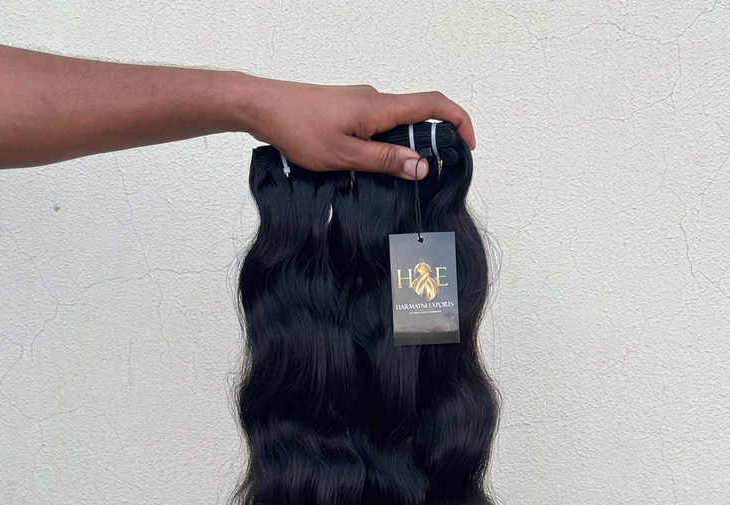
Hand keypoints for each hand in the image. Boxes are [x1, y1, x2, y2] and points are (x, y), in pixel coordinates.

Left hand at [234, 75, 475, 179]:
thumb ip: (386, 161)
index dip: (457, 122)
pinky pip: (377, 128)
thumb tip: (422, 166)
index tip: (468, 145)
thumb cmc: (298, 129)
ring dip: (401, 151)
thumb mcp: (345, 155)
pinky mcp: (347, 112)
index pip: (433, 104)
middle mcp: (375, 101)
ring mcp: (361, 105)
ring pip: (395, 126)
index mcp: (380, 107)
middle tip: (424, 178)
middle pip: (417, 118)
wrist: (262, 107)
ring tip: (388, 178)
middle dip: (428, 146)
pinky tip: (367, 168)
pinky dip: (384, 147)